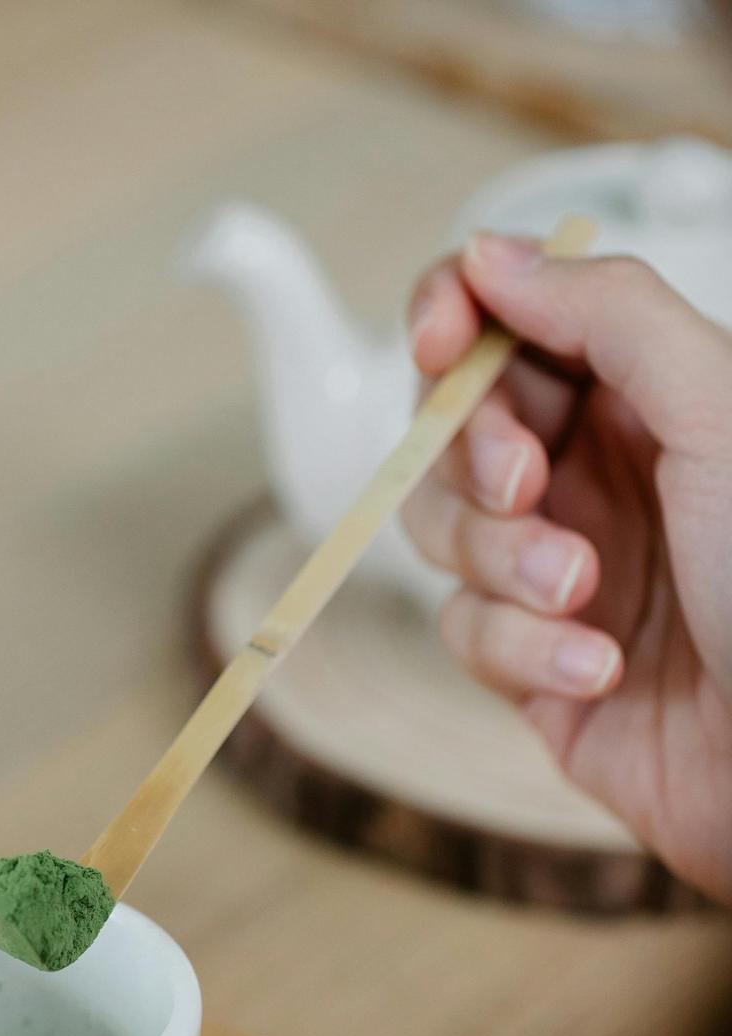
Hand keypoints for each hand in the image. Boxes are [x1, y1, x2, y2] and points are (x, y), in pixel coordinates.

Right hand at [403, 233, 731, 903]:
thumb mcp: (717, 412)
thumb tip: (490, 255)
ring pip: (445, 533)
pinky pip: (468, 632)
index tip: (440, 340)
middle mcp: (596, 477)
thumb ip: (606, 314)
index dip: (457, 319)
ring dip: (504, 563)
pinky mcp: (533, 667)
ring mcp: (557, 571)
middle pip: (454, 427)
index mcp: (645, 399)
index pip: (512, 326)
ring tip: (584, 595)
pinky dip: (524, 650)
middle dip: (477, 455)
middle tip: (527, 485)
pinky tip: (600, 670)